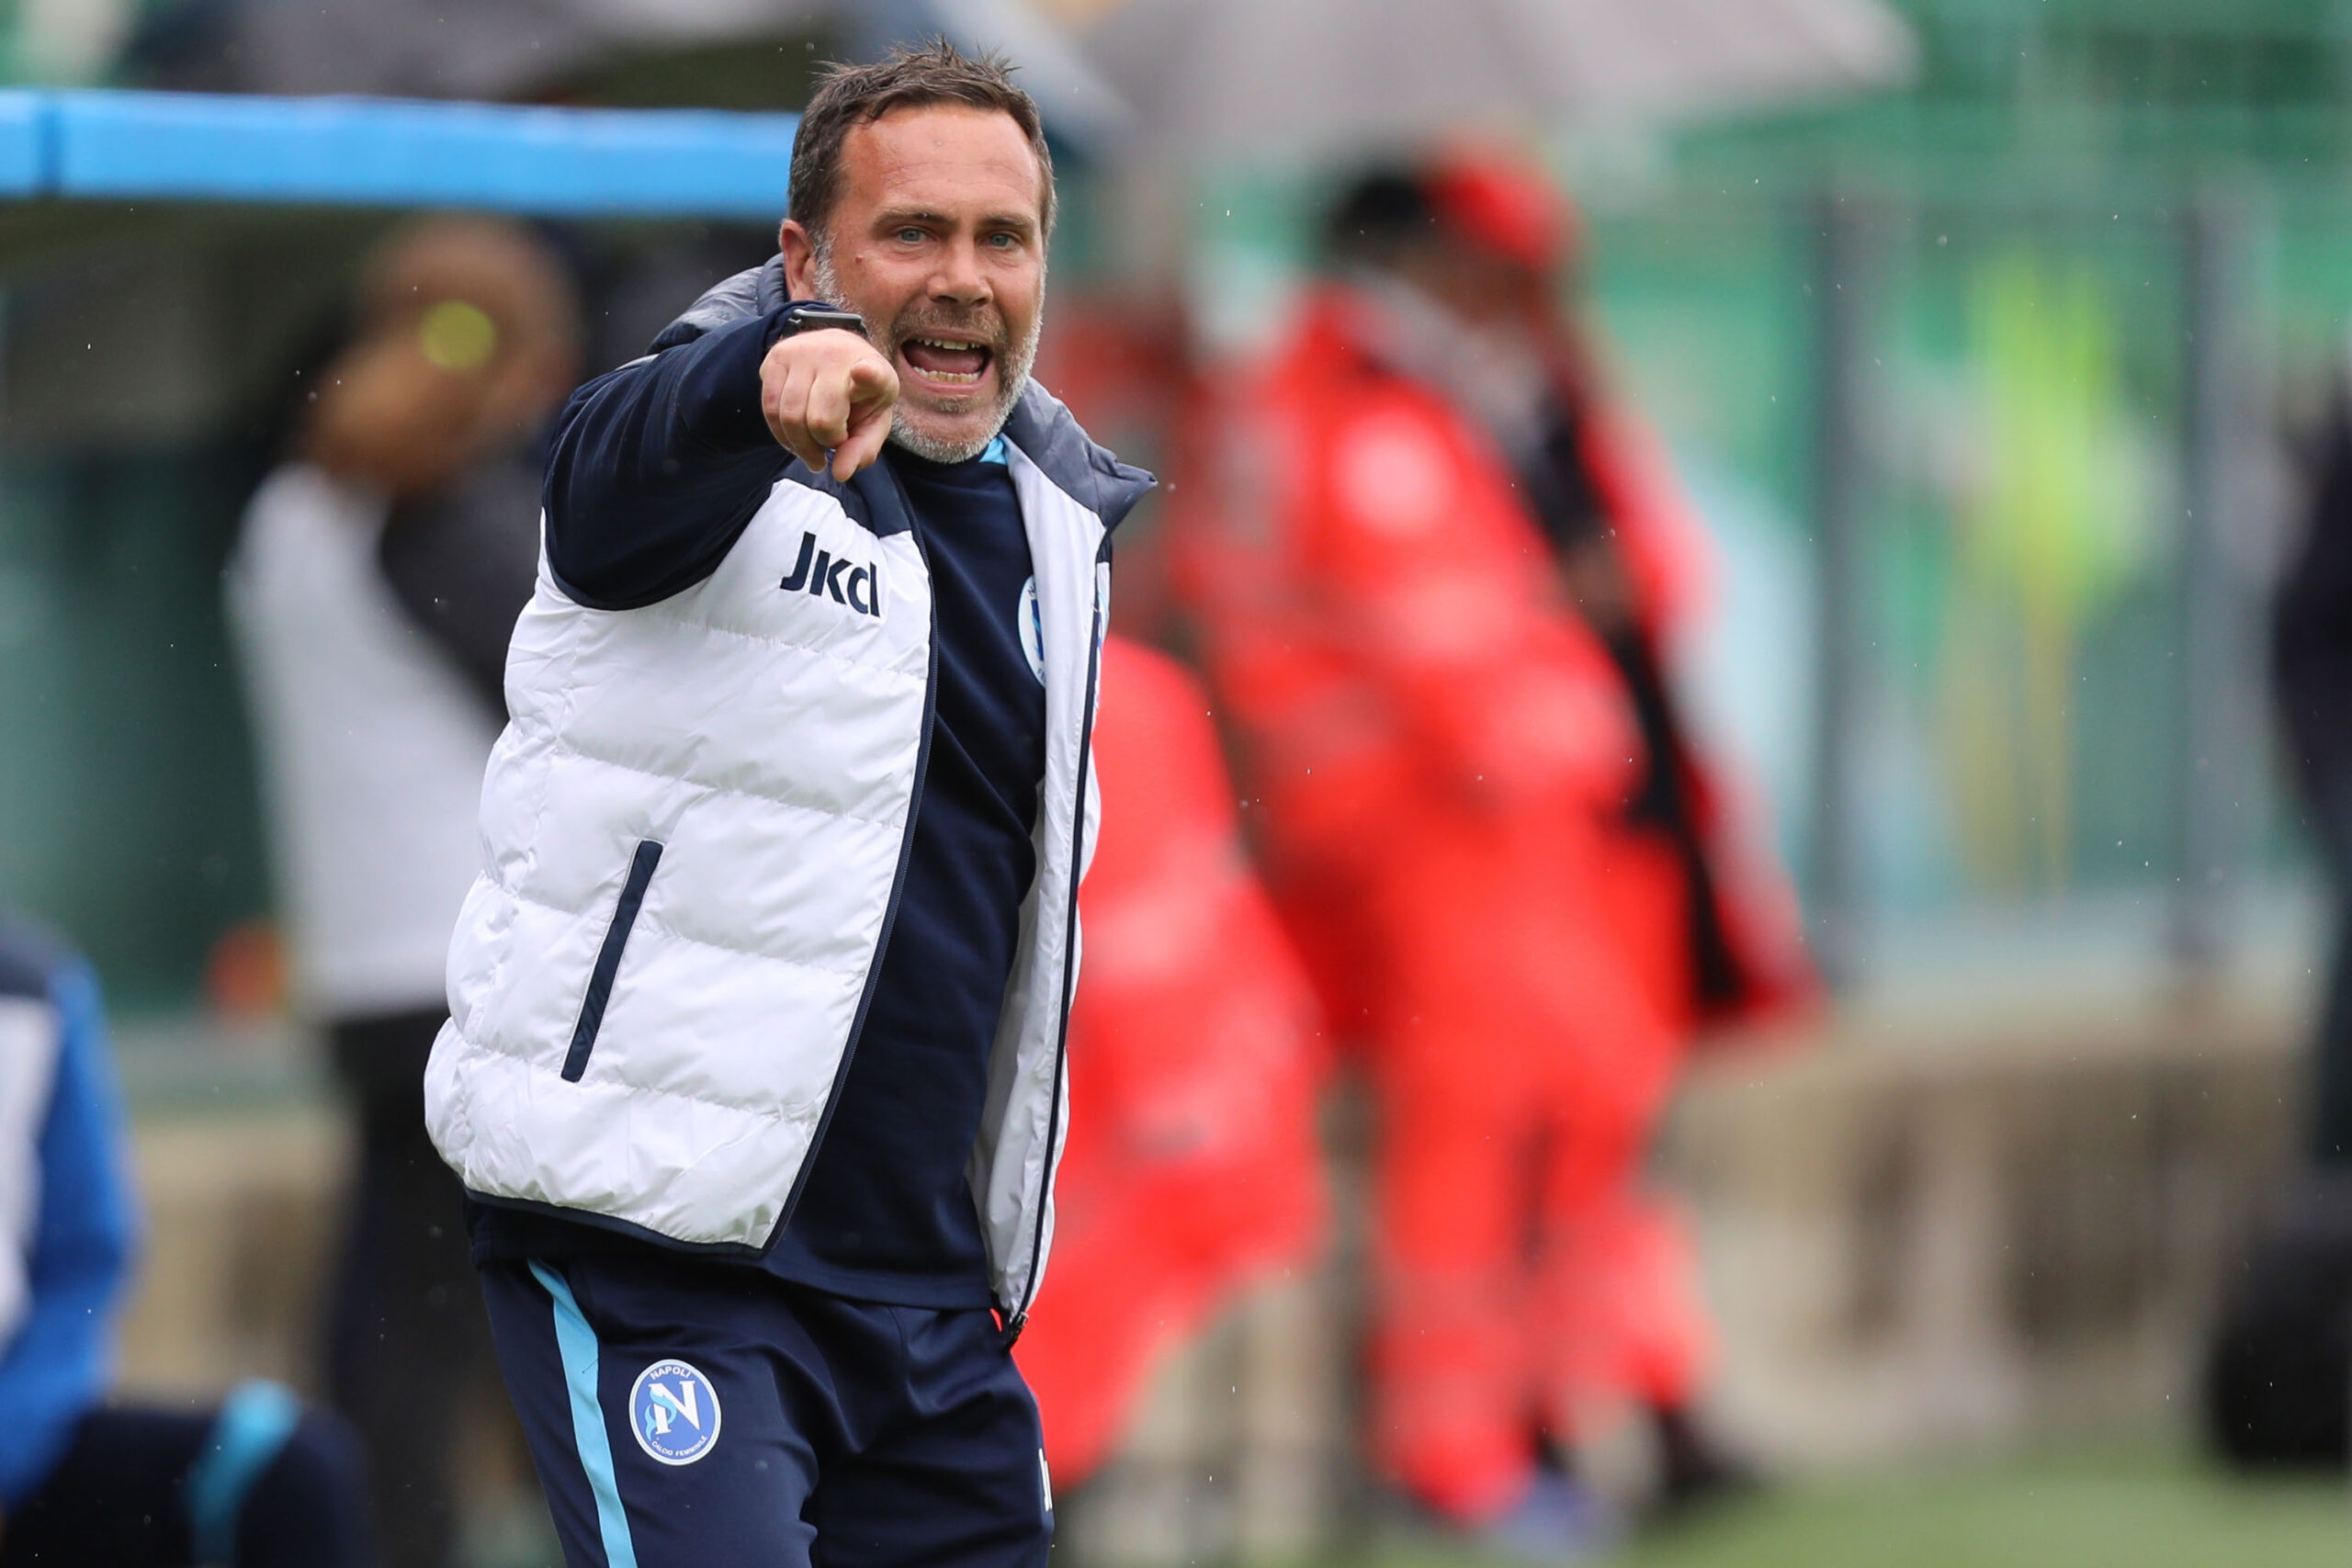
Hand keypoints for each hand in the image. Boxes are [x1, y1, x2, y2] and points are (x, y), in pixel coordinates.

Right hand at [760, 328, 898, 481]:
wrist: (835, 355)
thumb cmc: (859, 396)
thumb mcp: (872, 424)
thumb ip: (862, 450)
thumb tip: (840, 473)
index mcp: (874, 371)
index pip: (872, 373)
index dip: (869, 375)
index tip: (865, 373)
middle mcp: (837, 355)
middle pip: (820, 419)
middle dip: (823, 444)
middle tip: (832, 444)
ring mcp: (802, 352)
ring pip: (790, 416)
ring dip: (800, 444)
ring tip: (813, 447)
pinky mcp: (776, 357)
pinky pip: (770, 409)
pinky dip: (781, 434)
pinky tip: (795, 437)